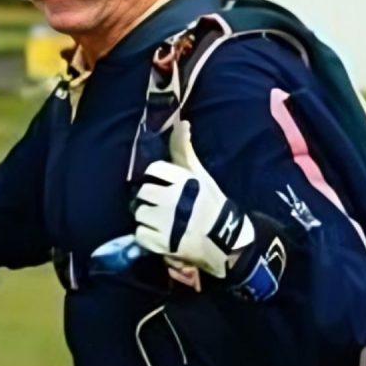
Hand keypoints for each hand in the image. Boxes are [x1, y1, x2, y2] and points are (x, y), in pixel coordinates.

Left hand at [134, 120, 253, 277]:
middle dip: (151, 197)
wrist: (225, 241)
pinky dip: (147, 236)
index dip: (158, 176)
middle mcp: (173, 199)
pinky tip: (159, 235)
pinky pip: (140, 233)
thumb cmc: (210, 203)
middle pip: (144, 190)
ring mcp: (166, 222)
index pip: (155, 169)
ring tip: (161, 221)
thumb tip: (182, 122)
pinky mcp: (162, 243)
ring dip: (147, 216)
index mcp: (184, 180)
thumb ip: (184, 149)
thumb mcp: (199, 174)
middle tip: (162, 205)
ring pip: (140, 211)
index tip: (166, 185)